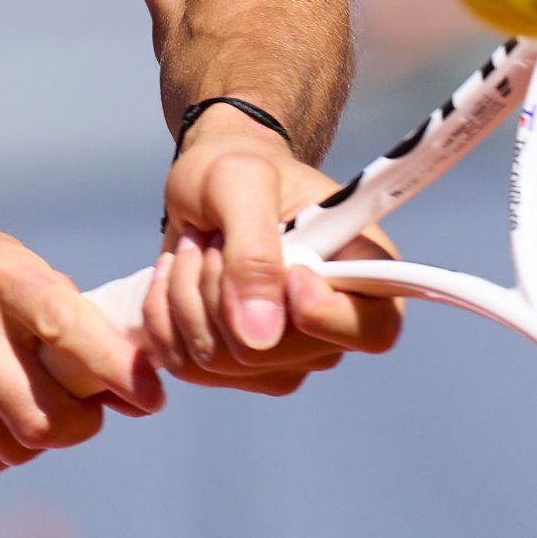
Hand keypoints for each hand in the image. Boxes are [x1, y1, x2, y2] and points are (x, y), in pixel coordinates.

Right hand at [0, 230, 159, 476]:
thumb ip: (60, 310)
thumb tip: (132, 375)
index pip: (70, 332)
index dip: (119, 376)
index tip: (147, 398)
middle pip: (46, 416)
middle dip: (75, 426)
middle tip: (73, 415)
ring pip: (11, 447)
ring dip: (28, 441)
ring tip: (13, 410)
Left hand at [137, 128, 402, 394]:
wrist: (205, 188)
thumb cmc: (237, 169)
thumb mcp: (241, 183)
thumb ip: (253, 253)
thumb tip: (258, 338)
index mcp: (365, 271)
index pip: (373, 331)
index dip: (324, 314)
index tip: (288, 270)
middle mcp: (332, 326)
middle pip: (273, 352)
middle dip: (222, 287)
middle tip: (218, 237)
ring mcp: (287, 356)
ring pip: (220, 360)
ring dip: (187, 294)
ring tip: (196, 247)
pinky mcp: (239, 368)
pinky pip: (187, 364)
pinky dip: (163, 315)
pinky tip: (175, 275)